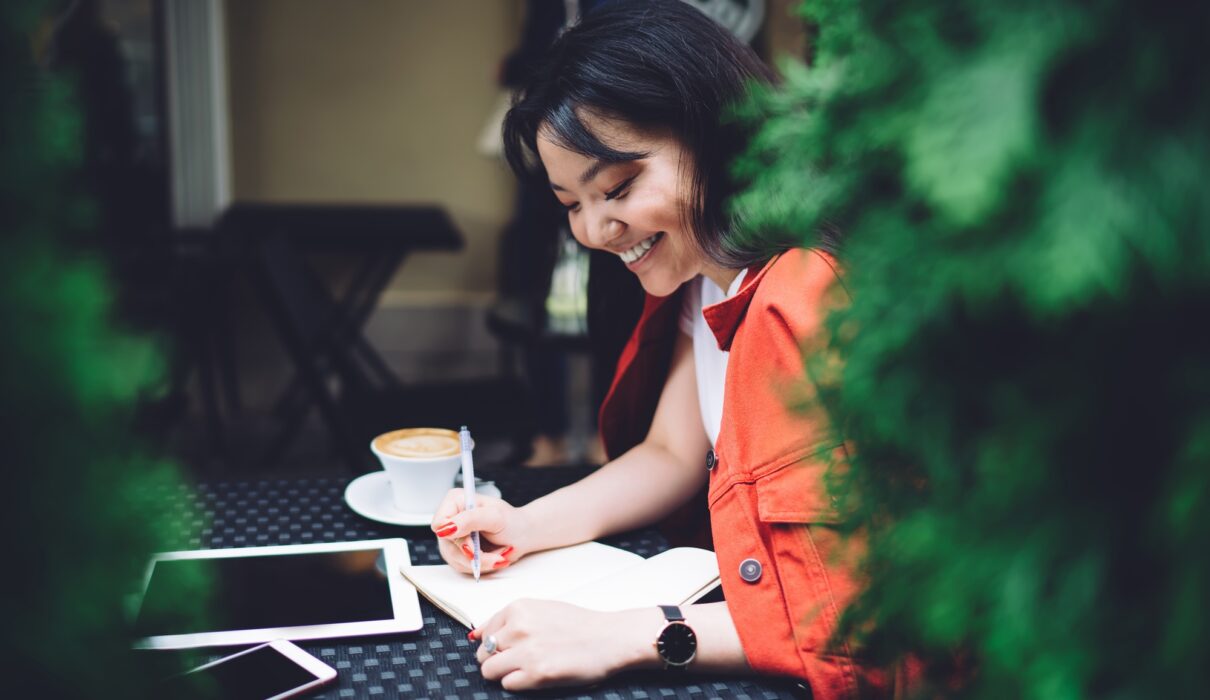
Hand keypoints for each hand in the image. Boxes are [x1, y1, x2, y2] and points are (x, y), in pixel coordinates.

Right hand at [430, 489, 533, 574]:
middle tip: (496, 554)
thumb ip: (470, 520)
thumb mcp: (494, 517)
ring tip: (498, 554)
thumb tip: (446, 528)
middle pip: (448, 545)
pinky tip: (492, 558)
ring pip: (455, 559)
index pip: (439, 522)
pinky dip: (479, 566)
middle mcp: (451, 519)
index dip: (453, 535)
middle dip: (474, 553)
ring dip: (480, 561)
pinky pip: (462, 566)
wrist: (523, 536)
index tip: (473, 543)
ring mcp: (453, 538)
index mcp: (456, 501)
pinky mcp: (458, 553)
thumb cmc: (512, 522)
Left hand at [471, 600, 655, 689]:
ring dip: (503, 673)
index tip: (509, 647)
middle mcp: (518, 628)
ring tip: (525, 669)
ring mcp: (526, 652)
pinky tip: (536, 675)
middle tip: (519, 660)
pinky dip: (518, 683)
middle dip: (496, 659)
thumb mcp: (541, 610)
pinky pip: (507, 684)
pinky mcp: (536, 674)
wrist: (609, 638)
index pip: (484, 632)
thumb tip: (475, 635)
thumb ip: (509, 621)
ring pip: (489, 670)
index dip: (495, 644)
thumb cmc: (578, 624)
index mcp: (518, 608)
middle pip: (483, 653)